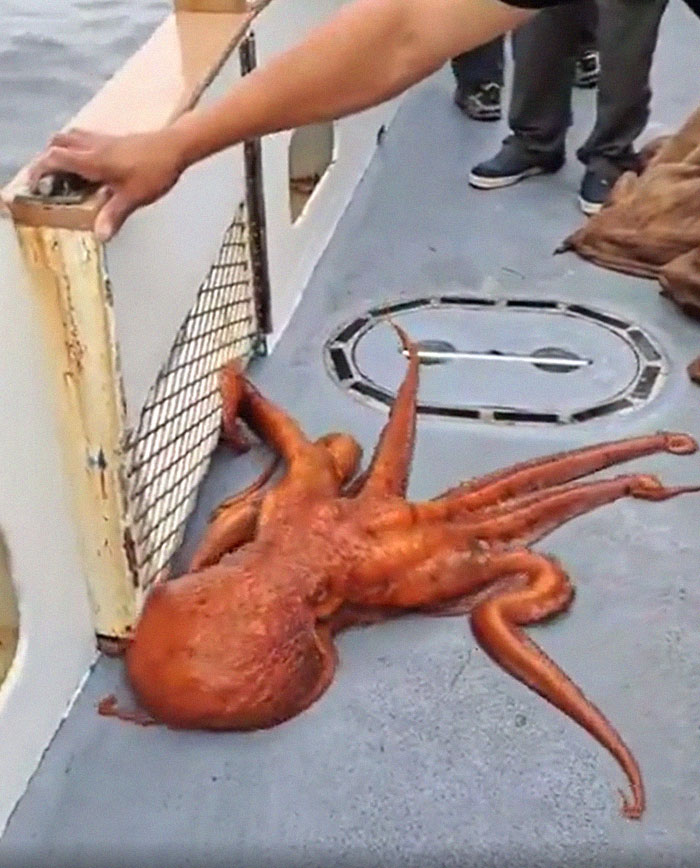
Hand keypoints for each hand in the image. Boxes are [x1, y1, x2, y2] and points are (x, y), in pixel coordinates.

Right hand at [27, 127, 187, 240]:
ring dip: (64, 151)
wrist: (176, 147)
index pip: (55, 158)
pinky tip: (92, 167)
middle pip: (58, 143)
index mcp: (94, 160)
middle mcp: (95, 146)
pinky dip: (80, 150)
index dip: (40, 169)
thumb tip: (100, 235)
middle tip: (50, 178)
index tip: (34, 182)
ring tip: (68, 173)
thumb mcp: (134, 197)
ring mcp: (105, 140)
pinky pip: (88, 139)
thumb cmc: (155, 169)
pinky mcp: (116, 140)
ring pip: (72, 138)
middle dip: (48, 158)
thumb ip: (114, 215)